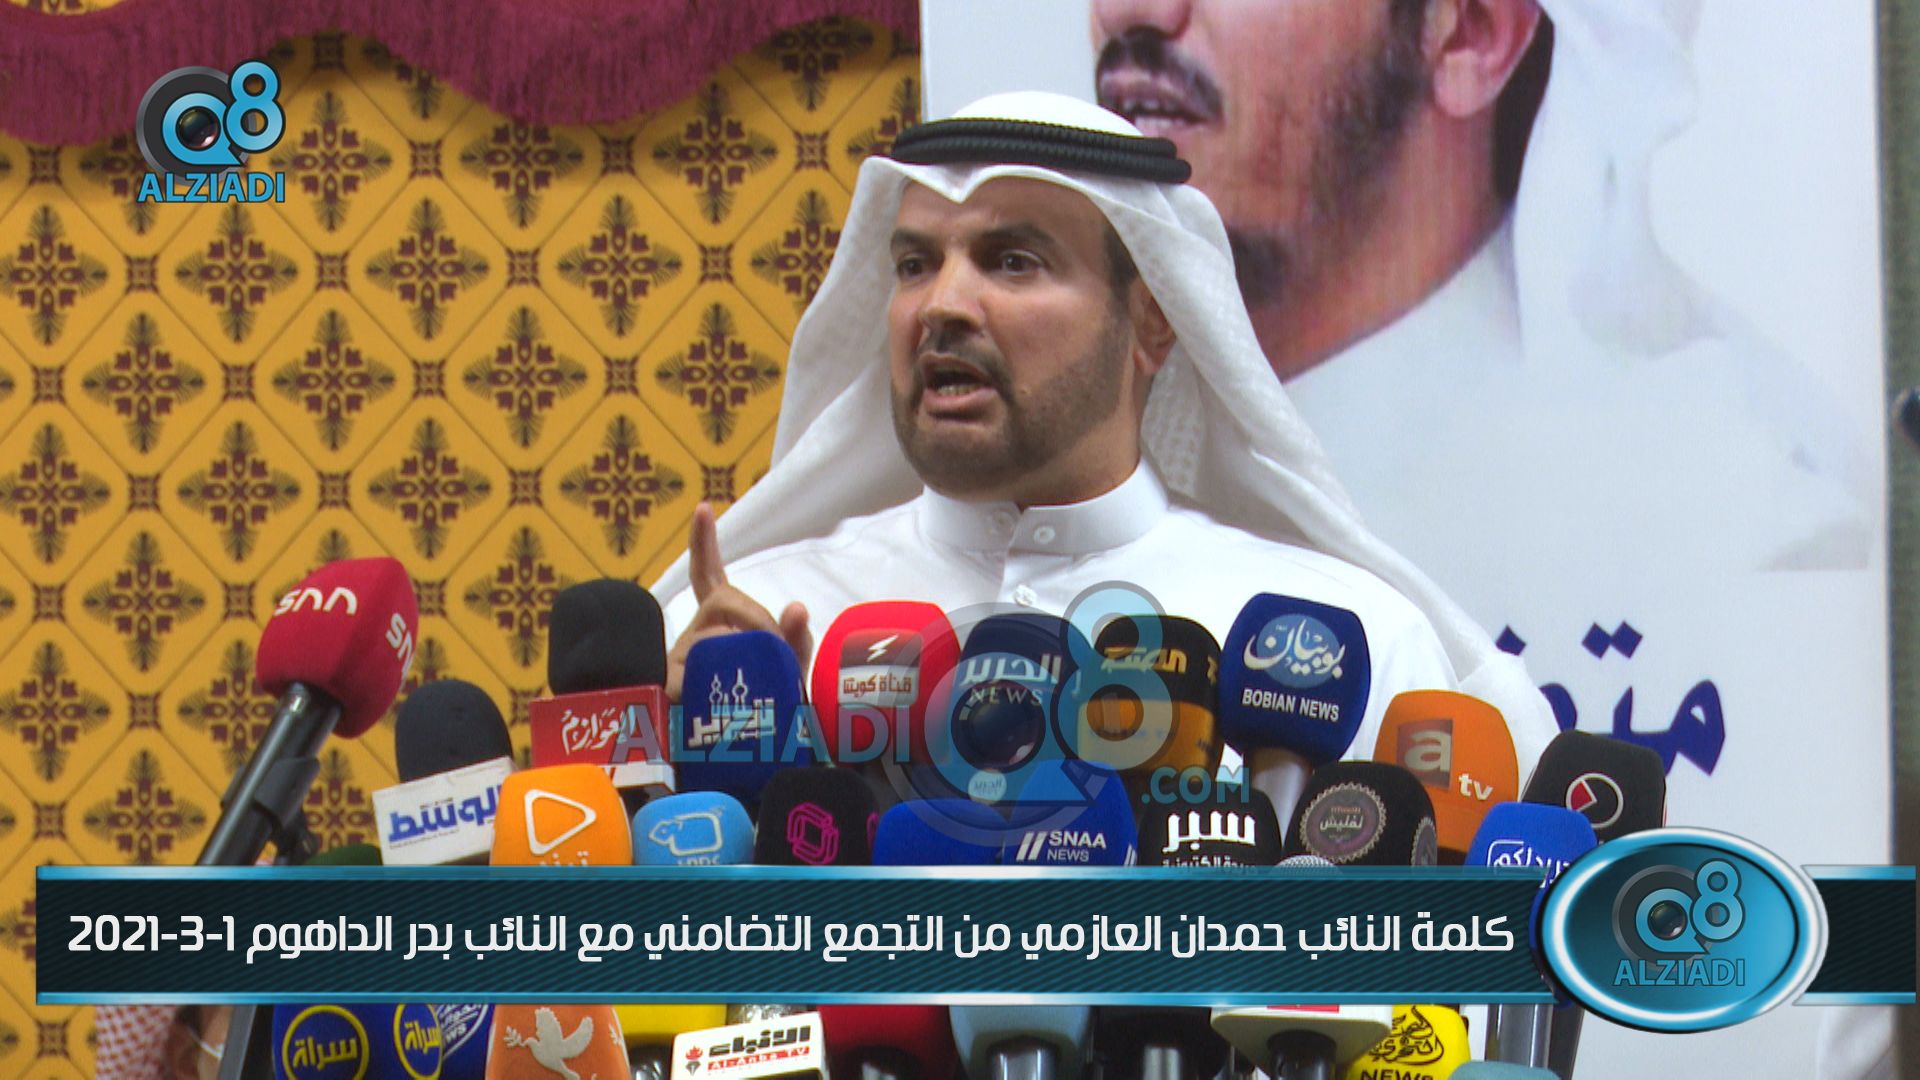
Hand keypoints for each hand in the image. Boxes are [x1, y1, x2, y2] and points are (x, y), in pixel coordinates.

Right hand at [665, 502, 811, 700]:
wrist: (746, 766)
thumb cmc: (766, 714)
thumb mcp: (790, 675)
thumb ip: (797, 642)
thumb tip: (796, 607)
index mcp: (719, 625)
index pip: (709, 577)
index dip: (705, 544)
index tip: (704, 508)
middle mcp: (695, 634)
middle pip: (722, 599)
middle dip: (756, 614)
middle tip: (774, 645)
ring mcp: (679, 659)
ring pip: (712, 634)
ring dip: (742, 650)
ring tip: (757, 681)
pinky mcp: (669, 689)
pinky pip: (688, 672)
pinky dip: (708, 679)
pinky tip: (706, 691)